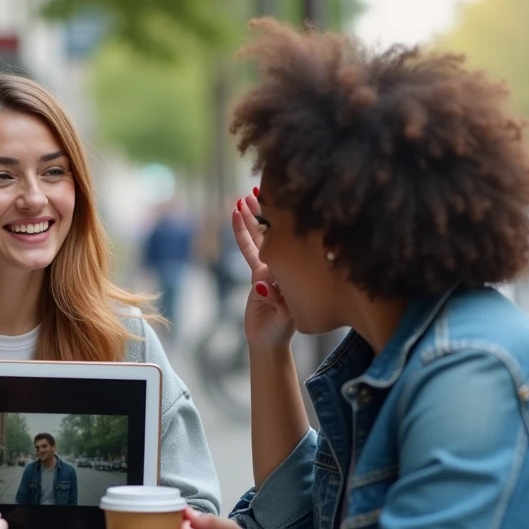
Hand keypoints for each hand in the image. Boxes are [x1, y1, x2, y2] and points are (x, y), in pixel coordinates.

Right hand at [232, 190, 294, 348]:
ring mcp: (270, 265)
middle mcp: (283, 263)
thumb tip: (260, 284)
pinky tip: (235, 215)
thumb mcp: (284, 316)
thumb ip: (276, 300)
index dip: (283, 219)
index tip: (281, 198)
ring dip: (252, 215)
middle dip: (265, 210)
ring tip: (244, 196)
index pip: (289, 239)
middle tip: (258, 188)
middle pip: (274, 231)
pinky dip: (242, 231)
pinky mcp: (257, 271)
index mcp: (293, 270)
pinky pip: (248, 247)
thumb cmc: (280, 329)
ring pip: (260, 235)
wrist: (268, 340)